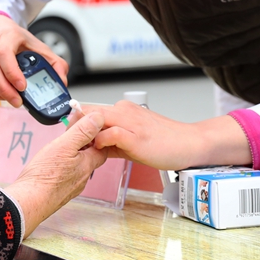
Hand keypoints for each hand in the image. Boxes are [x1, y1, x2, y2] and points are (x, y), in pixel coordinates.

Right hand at [0, 15, 68, 106]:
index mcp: (9, 35)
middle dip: (4, 89)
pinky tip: (3, 92)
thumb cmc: (19, 40)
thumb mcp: (40, 47)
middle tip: (18, 102)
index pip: (4, 53)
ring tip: (12, 98)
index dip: (11, 72)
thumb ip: (55, 64)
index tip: (22, 87)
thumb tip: (61, 82)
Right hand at [4, 112, 106, 236]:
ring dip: (71, 156)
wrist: (28, 202)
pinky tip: (51, 164)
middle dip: (82, 145)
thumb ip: (82, 131)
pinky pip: (65, 176)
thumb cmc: (44, 175)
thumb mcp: (64, 145)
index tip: (85, 125)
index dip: (96, 135)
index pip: (102, 148)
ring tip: (58, 147)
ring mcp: (70, 187)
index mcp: (87, 165)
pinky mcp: (58, 193)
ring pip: (77, 167)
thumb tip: (99, 118)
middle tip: (69, 133)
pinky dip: (62, 167)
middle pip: (89, 157)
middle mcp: (82, 178)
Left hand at [85, 102, 251, 169]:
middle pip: (89, 112)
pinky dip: (100, 141)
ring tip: (81, 147)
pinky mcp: (136, 136)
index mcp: (123, 110)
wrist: (189, 144)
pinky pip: (110, 134)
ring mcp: (130, 122)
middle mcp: (124, 111)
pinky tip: (99, 149)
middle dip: (76, 126)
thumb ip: (113, 142)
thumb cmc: (165, 143)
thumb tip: (95, 146)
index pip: (92, 110)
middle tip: (70, 141)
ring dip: (86, 133)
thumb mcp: (133, 141)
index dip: (77, 121)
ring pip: (97, 119)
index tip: (70, 133)